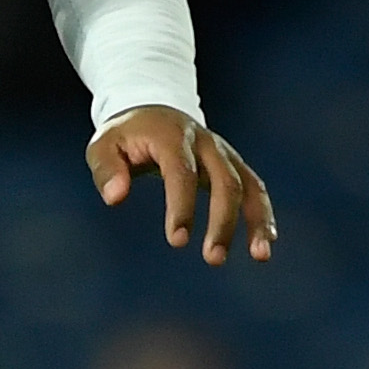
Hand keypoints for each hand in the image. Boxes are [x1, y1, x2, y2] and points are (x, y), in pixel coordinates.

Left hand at [87, 107, 274, 264]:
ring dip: (257, 220)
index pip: (182, 172)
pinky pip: (255, 189)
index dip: (182, 206)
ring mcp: (223, 153)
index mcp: (172, 136)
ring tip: (260, 256)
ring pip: (249, 185)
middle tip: (214, 258)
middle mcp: (205, 143)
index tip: (177, 241)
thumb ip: (107, 170)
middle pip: (225, 181)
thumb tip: (114, 198)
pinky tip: (265, 244)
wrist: (153, 109)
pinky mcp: (233, 164)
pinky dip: (263, 215)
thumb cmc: (125, 135)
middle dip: (223, 221)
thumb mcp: (103, 145)